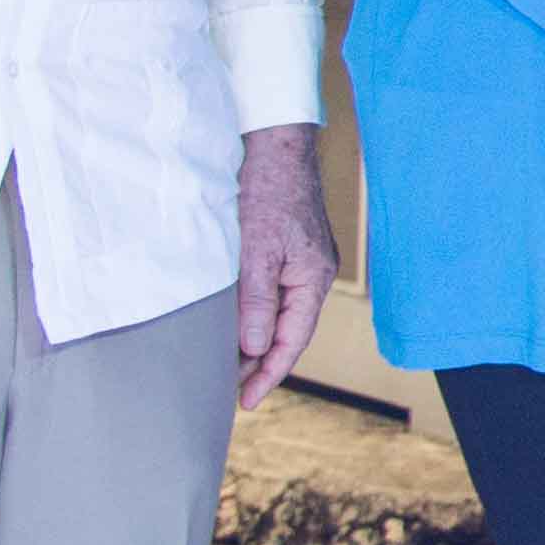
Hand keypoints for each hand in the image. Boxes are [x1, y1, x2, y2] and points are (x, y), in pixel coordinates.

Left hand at [233, 122, 334, 410]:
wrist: (275, 143)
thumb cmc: (267, 191)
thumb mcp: (256, 250)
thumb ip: (257, 301)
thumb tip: (257, 347)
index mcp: (313, 279)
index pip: (293, 340)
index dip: (269, 373)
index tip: (246, 401)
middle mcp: (314, 274)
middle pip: (290, 331)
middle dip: (263, 362)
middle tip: (232, 390)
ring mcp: (303, 261)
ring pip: (281, 312)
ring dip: (258, 338)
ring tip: (230, 364)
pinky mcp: (288, 248)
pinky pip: (275, 293)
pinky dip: (257, 313)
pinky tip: (237, 321)